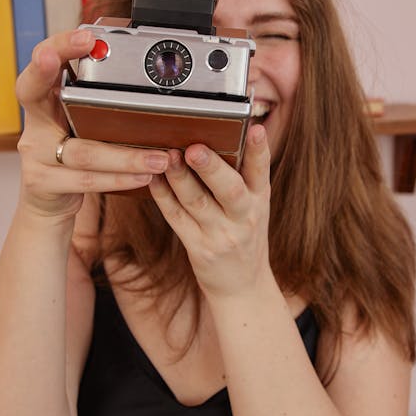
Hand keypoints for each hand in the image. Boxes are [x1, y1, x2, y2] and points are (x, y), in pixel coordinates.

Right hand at [15, 28, 169, 218]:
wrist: (48, 204)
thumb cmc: (74, 156)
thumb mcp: (84, 126)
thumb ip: (102, 104)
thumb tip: (148, 75)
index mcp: (46, 102)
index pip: (43, 64)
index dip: (59, 47)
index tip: (85, 35)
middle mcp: (35, 123)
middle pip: (32, 90)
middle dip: (50, 66)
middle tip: (83, 45)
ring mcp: (35, 154)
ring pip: (83, 151)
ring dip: (126, 154)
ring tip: (160, 155)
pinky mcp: (43, 183)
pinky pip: (86, 179)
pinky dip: (119, 178)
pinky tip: (144, 176)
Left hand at [148, 125, 271, 295]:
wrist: (243, 287)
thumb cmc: (245, 236)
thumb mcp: (255, 208)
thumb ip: (243, 178)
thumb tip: (221, 135)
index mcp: (261, 201)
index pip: (262, 172)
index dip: (259, 150)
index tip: (254, 128)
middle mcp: (244, 218)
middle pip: (229, 190)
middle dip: (211, 168)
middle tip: (194, 148)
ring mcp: (221, 235)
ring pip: (197, 202)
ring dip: (180, 178)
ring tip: (167, 156)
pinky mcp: (199, 249)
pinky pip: (177, 218)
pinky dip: (163, 196)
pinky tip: (153, 178)